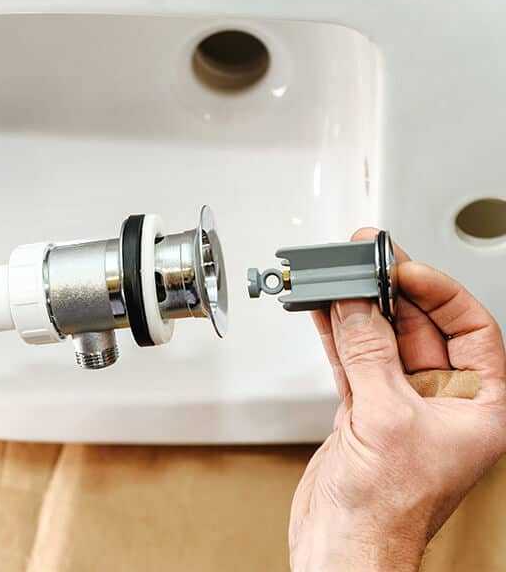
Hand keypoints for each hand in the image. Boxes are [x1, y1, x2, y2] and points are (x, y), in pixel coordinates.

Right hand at [289, 228, 505, 570]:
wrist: (345, 546)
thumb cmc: (390, 511)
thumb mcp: (386, 418)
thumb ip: (369, 354)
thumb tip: (357, 306)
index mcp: (480, 406)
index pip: (471, 329)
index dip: (440, 293)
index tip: (407, 270)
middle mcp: (442, 402)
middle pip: (421, 329)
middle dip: (392, 293)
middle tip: (365, 262)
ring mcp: (400, 405)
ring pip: (381, 341)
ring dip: (359, 309)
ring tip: (338, 277)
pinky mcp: (363, 412)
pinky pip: (353, 361)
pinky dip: (336, 335)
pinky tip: (325, 311)